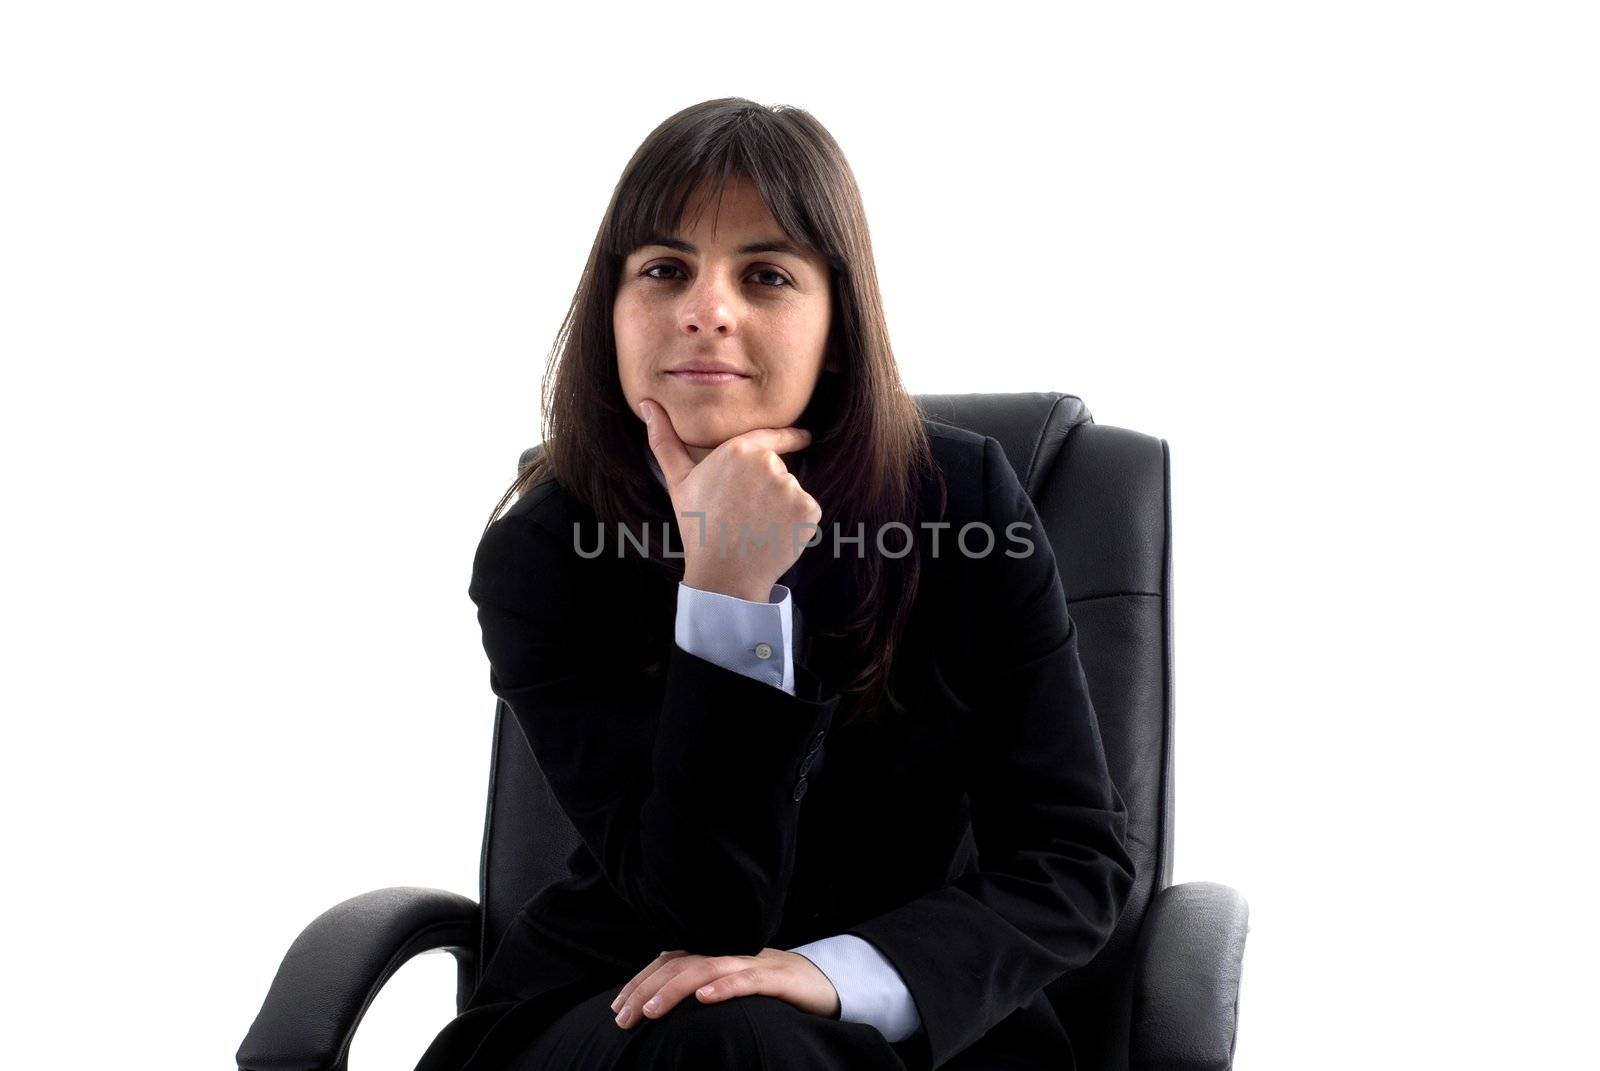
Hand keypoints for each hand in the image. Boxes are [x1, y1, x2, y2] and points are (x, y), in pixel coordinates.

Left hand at [609, 947, 840, 1029]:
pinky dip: (725, 987)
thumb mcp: (731, 989)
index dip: (640, 981)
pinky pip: (748, 980)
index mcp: (715, 957)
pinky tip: (704, 999)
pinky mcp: (777, 979)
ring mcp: (752, 964)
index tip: (616, 1008)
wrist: (825, 983)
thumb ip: (702, 990)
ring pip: (707, 969)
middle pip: (680, 964)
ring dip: (675, 989)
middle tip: (623, 1018)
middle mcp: (729, 955)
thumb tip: (659, 1008)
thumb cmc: (772, 991)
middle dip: (646, 989)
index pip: (669, 961)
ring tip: (651, 1010)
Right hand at [639, 398, 820, 601]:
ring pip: (793, 492)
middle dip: (768, 489)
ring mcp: (791, 487)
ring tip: (757, 526)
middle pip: (780, 470)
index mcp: (739, 450)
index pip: (773, 437)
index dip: (791, 437)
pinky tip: (774, 535)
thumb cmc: (698, 526)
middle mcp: (768, 464)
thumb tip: (647, 404)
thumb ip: (665, 440)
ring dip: (782, 507)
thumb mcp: (679, 481)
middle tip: (746, 514)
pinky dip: (797, 524)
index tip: (804, 437)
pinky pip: (807, 511)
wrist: (723, 572)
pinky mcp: (808, 510)